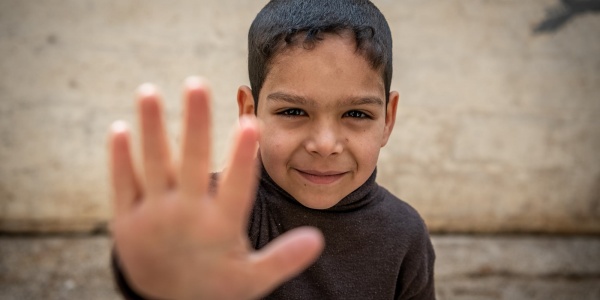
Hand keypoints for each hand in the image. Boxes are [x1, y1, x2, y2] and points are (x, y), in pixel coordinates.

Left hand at [108, 77, 323, 299]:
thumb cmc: (215, 287)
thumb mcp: (252, 279)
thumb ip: (283, 257)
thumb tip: (318, 238)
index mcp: (219, 229)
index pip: (236, 187)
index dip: (244, 155)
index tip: (251, 123)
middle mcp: (185, 218)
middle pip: (191, 164)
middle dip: (195, 123)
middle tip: (196, 83)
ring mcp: (152, 218)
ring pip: (152, 166)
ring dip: (151, 128)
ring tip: (148, 90)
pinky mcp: (125, 221)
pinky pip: (122, 184)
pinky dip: (119, 158)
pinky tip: (119, 128)